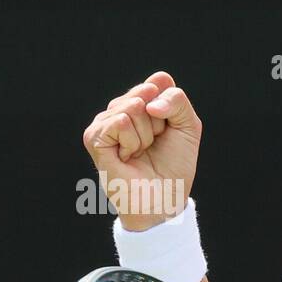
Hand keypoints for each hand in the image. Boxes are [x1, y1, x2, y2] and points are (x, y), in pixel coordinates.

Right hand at [81, 71, 201, 231]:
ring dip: (145, 135)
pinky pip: (120, 121)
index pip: (159, 81)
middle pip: (146, 92)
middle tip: (153, 145)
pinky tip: (127, 157)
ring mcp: (104, 122)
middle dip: (159, 122)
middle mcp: (119, 108)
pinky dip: (132, 142)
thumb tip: (146, 103)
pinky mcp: (94, 137)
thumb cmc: (174, 165)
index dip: (171, 108)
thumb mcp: (188, 125)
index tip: (167, 132)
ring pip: (133, 106)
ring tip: (140, 153)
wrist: (163, 199)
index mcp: (140, 102)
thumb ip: (176, 99)